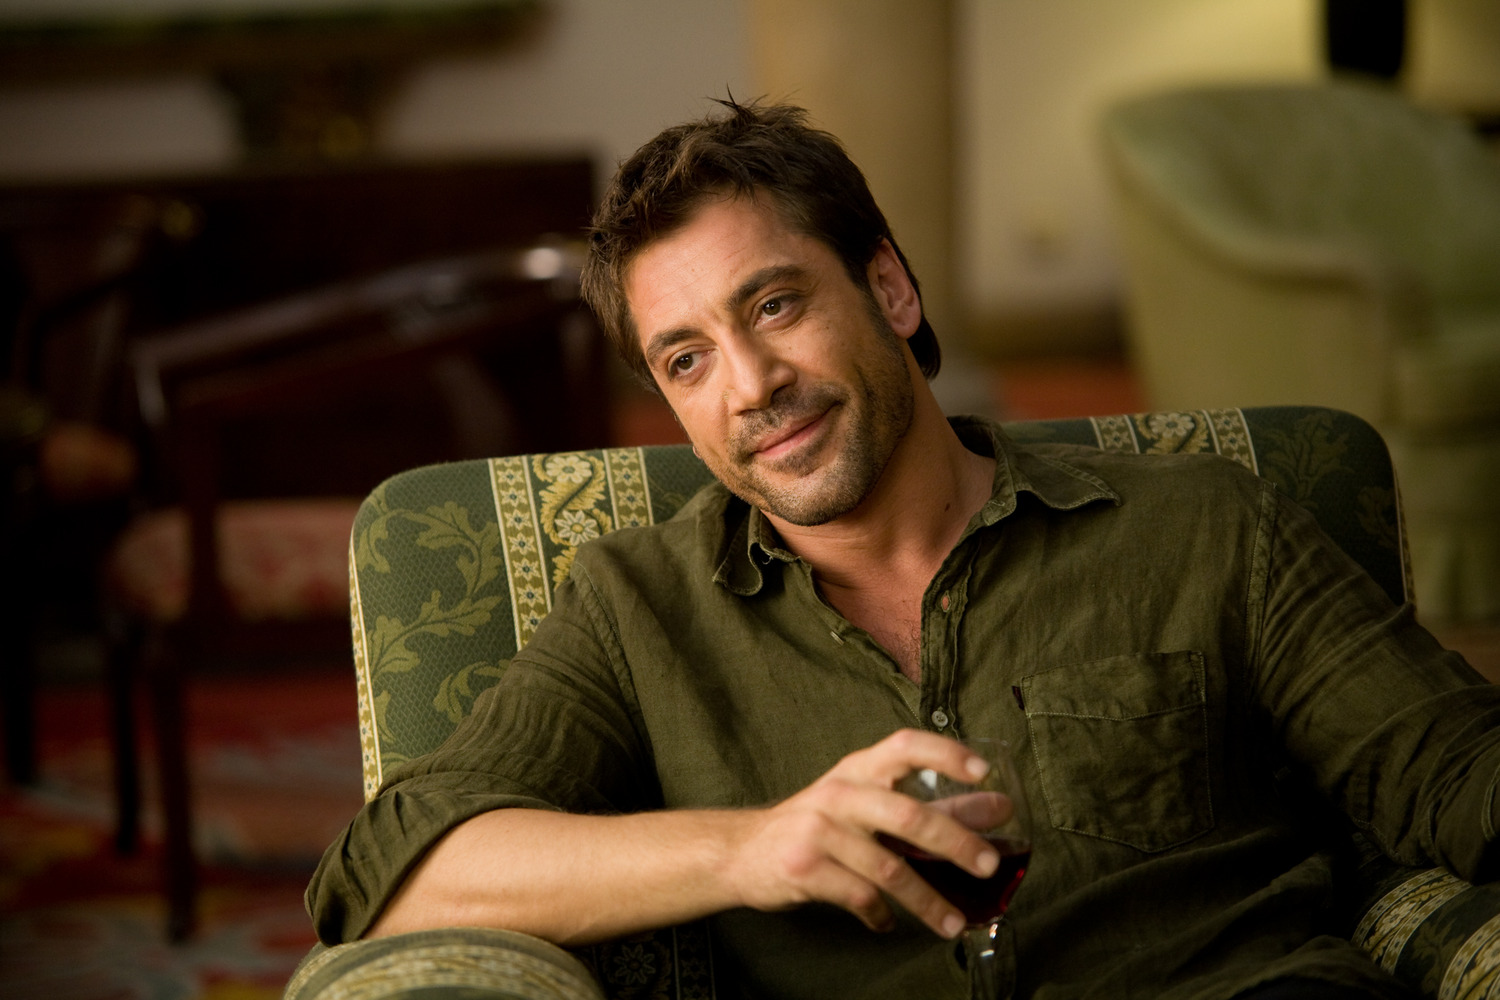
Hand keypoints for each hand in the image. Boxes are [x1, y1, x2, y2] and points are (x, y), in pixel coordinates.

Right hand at [723, 729, 1005, 937]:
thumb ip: (933, 805)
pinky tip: (888, 922)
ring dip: (927, 900)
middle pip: (907, 815)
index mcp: (859, 769)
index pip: (905, 746)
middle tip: (988, 865)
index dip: (945, 753)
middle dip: (954, 842)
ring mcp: (819, 831)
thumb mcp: (868, 803)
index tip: (983, 769)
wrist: (742, 851)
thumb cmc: (819, 824)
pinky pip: (859, 896)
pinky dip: (881, 915)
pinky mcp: (804, 868)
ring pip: (889, 868)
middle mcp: (840, 793)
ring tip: (953, 922)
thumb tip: (998, 809)